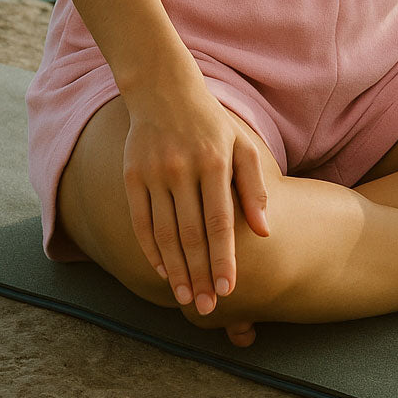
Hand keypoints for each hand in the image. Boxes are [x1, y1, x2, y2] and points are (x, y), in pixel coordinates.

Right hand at [122, 60, 270, 318]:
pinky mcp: (132, 175)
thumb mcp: (242, 145)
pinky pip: (140, 222)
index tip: (230, 289)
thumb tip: (265, 231)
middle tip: (209, 307)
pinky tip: (162, 272)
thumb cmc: (212, 124)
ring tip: (187, 298)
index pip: (220, 222)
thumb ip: (254, 187)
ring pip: (165, 234)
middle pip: (191, 234)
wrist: (163, 90)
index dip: (224, 258)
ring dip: (176, 270)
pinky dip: (151, 251)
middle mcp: (182, 169)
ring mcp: (154, 173)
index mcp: (213, 162)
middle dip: (201, 274)